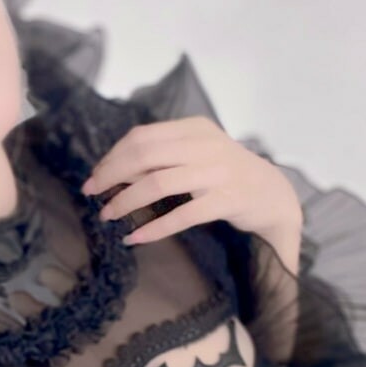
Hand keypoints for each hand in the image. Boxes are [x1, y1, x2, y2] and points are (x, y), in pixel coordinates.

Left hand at [81, 116, 301, 245]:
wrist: (273, 194)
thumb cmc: (226, 174)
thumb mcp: (197, 152)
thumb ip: (164, 155)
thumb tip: (115, 169)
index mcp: (195, 128)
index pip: (142, 137)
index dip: (113, 157)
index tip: (96, 176)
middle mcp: (206, 145)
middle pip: (143, 156)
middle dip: (111, 176)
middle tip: (92, 194)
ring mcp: (218, 173)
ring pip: (157, 184)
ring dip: (126, 201)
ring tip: (108, 215)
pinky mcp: (226, 201)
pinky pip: (181, 216)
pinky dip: (153, 229)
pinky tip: (135, 238)